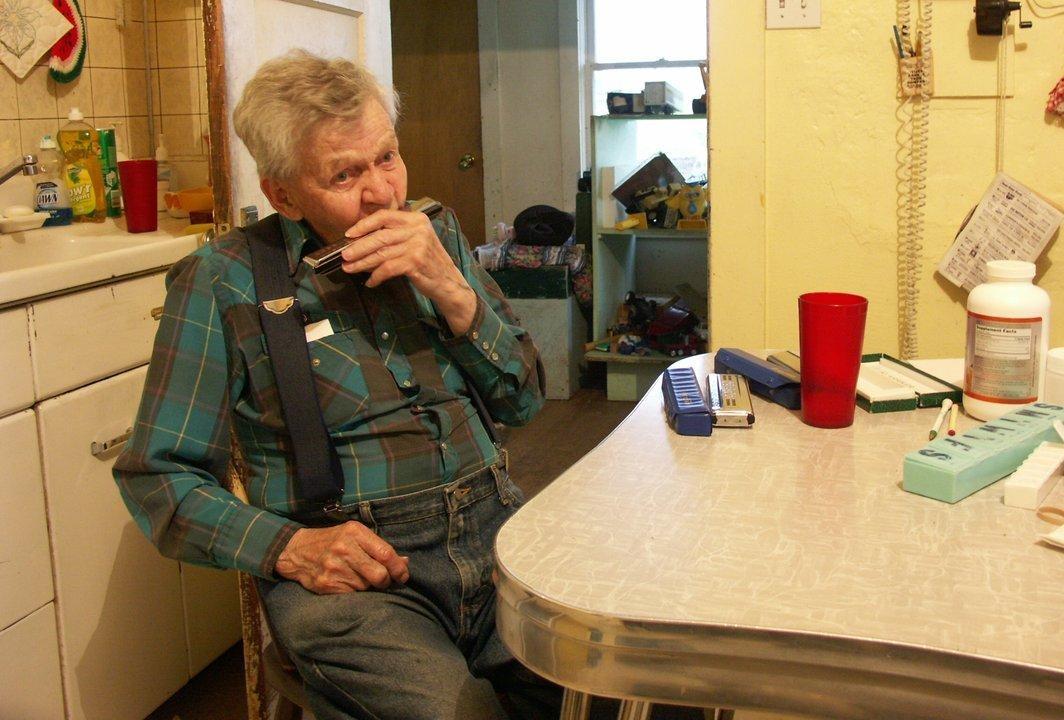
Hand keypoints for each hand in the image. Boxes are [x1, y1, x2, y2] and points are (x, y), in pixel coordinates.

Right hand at [275, 522, 409, 593]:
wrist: (297, 551)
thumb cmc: (333, 541)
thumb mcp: (355, 535)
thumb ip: (379, 548)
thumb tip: (406, 562)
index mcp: (355, 532)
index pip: (386, 553)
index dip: (399, 568)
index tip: (403, 576)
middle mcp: (345, 548)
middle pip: (379, 575)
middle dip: (385, 581)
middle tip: (381, 580)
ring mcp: (334, 567)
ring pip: (366, 587)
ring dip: (366, 586)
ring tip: (356, 576)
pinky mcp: (327, 584)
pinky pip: (352, 595)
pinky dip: (353, 591)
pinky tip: (345, 582)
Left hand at [339, 209, 476, 333]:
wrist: (449, 282)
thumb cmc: (429, 262)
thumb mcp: (416, 241)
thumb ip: (395, 235)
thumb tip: (362, 241)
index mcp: (416, 219)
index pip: (384, 216)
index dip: (364, 224)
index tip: (349, 234)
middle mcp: (417, 229)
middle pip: (380, 235)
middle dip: (358, 247)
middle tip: (344, 255)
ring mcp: (417, 245)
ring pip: (381, 253)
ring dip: (362, 263)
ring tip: (349, 268)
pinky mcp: (415, 262)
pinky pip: (388, 268)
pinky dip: (376, 276)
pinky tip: (370, 282)